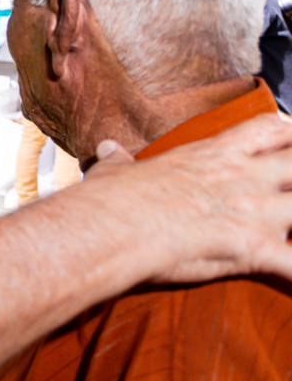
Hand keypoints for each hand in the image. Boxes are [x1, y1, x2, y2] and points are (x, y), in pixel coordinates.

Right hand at [83, 114, 291, 284]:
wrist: (114, 226)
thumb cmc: (113, 198)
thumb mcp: (115, 172)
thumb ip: (119, 160)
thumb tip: (106, 149)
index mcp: (214, 155)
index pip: (267, 130)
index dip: (287, 135)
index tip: (290, 142)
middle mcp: (244, 179)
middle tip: (291, 187)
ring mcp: (255, 213)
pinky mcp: (254, 250)